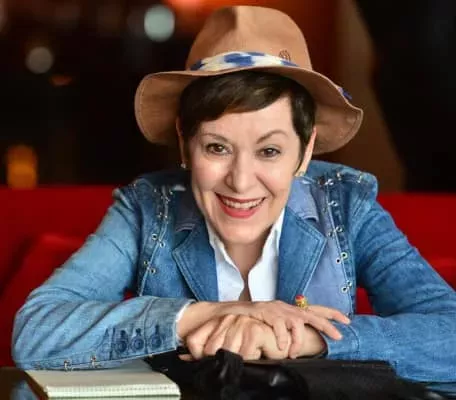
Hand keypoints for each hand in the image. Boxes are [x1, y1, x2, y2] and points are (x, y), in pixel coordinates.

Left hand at [184, 314, 289, 359]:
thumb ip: (207, 349)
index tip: (211, 361)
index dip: (199, 356)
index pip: (194, 341)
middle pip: (210, 351)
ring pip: (227, 354)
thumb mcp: (229, 345)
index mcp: (218, 321)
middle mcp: (227, 320)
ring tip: (248, 357)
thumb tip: (184, 357)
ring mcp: (241, 323)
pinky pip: (244, 355)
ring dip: (239, 362)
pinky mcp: (254, 331)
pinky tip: (257, 354)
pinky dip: (251, 360)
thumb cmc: (256, 343)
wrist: (283, 339)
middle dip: (222, 361)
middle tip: (237, 361)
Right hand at [216, 300, 348, 356]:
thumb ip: (287, 328)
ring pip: (296, 323)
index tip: (347, 320)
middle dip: (326, 325)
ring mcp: (277, 309)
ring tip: (293, 353)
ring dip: (298, 340)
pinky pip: (279, 326)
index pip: (314, 308)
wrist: (232, 313)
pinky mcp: (266, 312)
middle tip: (338, 336)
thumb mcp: (275, 322)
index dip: (331, 313)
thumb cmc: (255, 320)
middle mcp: (286, 307)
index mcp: (290, 309)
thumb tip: (300, 340)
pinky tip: (281, 348)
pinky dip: (282, 339)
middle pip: (312, 314)